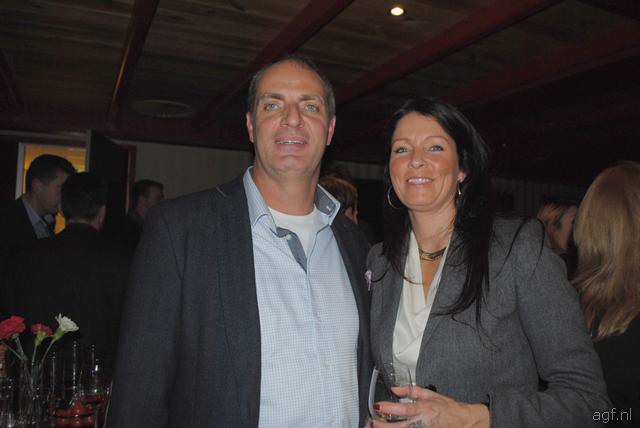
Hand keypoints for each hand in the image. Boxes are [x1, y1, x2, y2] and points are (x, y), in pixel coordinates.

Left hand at [370, 385, 489, 427]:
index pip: (403, 409)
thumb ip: (412, 391)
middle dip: (383, 425)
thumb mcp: (431, 394)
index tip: (378, 406)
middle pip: (400, 426)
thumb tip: (395, 388)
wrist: (465, 422)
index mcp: (424, 409)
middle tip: (372, 422)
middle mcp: (423, 422)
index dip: (389, 408)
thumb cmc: (449, 408)